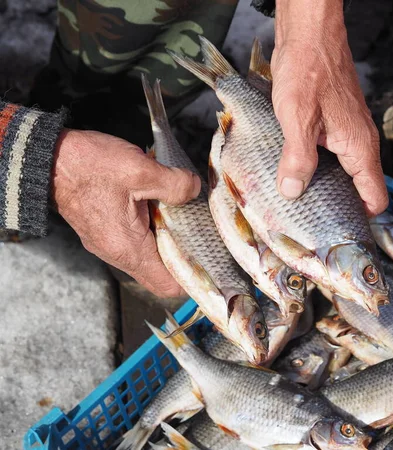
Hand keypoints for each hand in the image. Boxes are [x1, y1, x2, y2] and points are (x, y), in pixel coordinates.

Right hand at [51, 129, 200, 296]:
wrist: (47, 158)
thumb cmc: (89, 167)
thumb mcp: (140, 170)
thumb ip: (175, 185)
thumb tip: (194, 190)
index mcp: (129, 248)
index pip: (168, 284)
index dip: (193, 276)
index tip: (211, 259)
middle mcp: (118, 253)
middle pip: (162, 270)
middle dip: (185, 253)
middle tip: (203, 230)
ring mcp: (110, 243)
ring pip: (151, 253)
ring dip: (169, 236)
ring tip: (187, 213)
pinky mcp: (106, 230)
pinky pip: (137, 239)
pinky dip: (154, 227)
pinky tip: (163, 204)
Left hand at [272, 0, 387, 216]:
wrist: (310, 32)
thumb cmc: (309, 67)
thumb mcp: (298, 117)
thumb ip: (298, 157)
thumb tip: (293, 191)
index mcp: (360, 147)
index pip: (376, 198)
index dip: (361, 218)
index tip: (338, 230)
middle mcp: (359, 143)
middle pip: (359, 189)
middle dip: (336, 205)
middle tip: (310, 219)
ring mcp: (348, 133)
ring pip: (343, 173)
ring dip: (323, 186)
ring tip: (298, 199)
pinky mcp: (334, 124)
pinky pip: (331, 156)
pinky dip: (316, 166)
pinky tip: (293, 170)